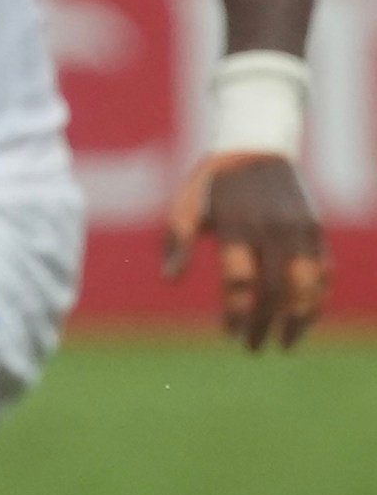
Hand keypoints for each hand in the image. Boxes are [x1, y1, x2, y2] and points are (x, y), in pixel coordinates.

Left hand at [163, 152, 329, 350]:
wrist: (257, 146)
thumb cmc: (213, 183)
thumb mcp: (187, 206)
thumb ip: (178, 242)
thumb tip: (169, 279)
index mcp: (237, 226)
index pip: (239, 280)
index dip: (236, 311)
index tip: (230, 334)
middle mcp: (272, 228)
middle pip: (274, 287)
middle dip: (265, 322)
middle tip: (253, 348)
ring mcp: (299, 228)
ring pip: (307, 282)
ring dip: (299, 317)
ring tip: (287, 343)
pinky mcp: (316, 228)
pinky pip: (324, 267)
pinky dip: (318, 295)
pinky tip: (307, 316)